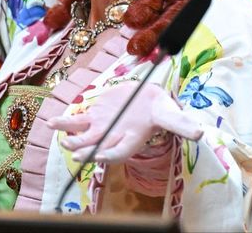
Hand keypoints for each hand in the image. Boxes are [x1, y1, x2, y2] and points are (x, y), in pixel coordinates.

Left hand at [49, 82, 202, 163]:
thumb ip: (181, 125)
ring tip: (63, 138)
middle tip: (74, 152)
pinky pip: (77, 120)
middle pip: (98, 147)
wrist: (147, 97)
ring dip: (73, 138)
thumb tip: (200, 133)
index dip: (110, 155)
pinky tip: (51, 122)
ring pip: (85, 136)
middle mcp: (115, 136)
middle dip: (86, 150)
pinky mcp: (94, 115)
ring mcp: (102, 127)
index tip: (100, 155)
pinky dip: (65, 121)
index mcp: (133, 139)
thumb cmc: (160, 108)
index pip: (120, 152)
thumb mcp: (171, 114)